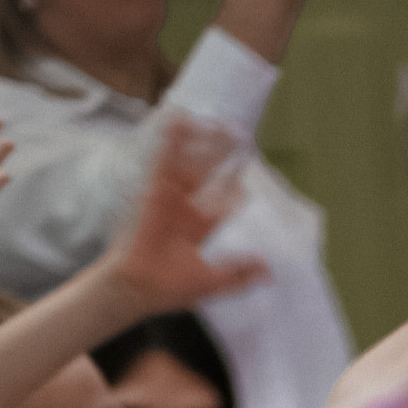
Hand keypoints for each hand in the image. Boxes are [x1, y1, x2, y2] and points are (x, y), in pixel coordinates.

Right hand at [108, 115, 269, 312]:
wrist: (139, 288)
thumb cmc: (169, 288)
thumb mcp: (212, 282)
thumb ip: (239, 274)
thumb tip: (268, 270)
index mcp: (196, 226)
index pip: (218, 199)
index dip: (231, 184)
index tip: (243, 168)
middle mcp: (183, 208)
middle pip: (204, 175)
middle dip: (219, 156)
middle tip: (235, 135)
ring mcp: (168, 197)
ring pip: (188, 163)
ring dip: (201, 142)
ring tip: (217, 122)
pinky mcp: (154, 190)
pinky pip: (164, 160)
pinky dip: (172, 140)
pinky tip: (181, 119)